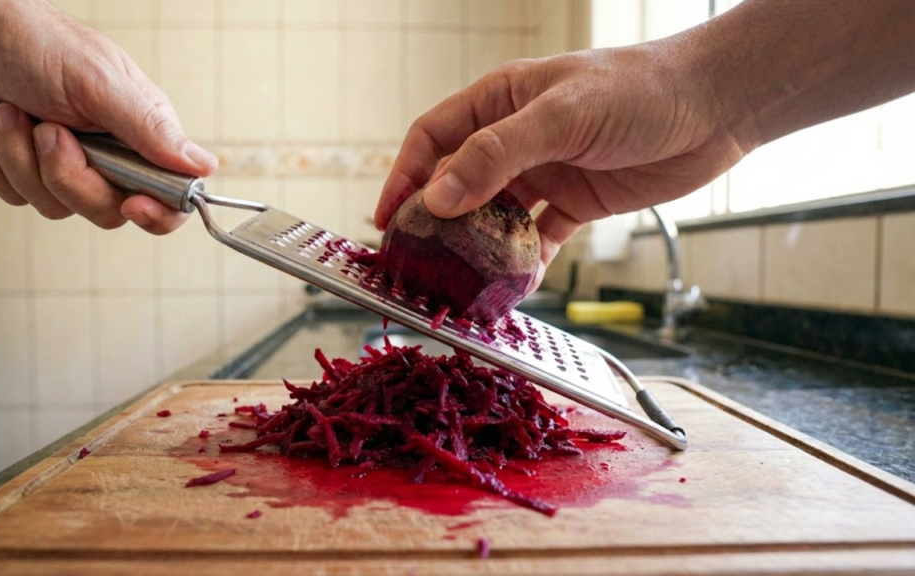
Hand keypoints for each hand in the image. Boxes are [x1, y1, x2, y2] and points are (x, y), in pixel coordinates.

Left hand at [0, 0, 216, 233]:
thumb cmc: (32, 41)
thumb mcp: (98, 82)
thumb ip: (150, 130)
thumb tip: (203, 166)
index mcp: (140, 130)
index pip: (170, 195)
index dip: (157, 212)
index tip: (132, 204)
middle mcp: (108, 152)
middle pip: (107, 209)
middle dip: (68, 176)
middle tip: (49, 131)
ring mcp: (65, 163)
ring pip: (56, 206)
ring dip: (22, 160)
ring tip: (14, 113)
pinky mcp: (25, 170)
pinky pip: (15, 196)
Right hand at [375, 45, 747, 267]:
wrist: (716, 106)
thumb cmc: (639, 90)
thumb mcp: (561, 116)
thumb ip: (497, 155)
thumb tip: (436, 200)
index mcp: (500, 101)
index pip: (433, 139)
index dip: (404, 177)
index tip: (386, 221)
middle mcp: (516, 138)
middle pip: (459, 184)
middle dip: (438, 224)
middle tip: (420, 265)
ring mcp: (545, 173)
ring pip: (496, 218)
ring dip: (480, 249)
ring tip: (464, 283)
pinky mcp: (576, 203)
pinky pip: (539, 239)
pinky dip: (526, 262)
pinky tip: (517, 284)